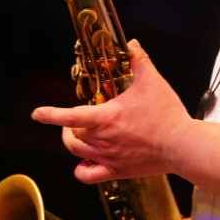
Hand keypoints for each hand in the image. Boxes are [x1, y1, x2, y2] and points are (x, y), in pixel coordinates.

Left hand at [31, 40, 191, 183]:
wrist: (182, 145)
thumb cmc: (167, 115)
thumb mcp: (153, 82)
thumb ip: (139, 61)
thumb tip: (132, 44)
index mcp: (107, 118)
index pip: (70, 116)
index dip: (51, 114)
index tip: (37, 113)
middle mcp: (103, 140)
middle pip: (71, 135)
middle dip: (67, 125)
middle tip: (73, 119)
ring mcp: (108, 157)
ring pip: (76, 153)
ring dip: (72, 142)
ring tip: (77, 134)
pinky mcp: (117, 171)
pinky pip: (88, 176)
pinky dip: (81, 169)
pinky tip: (85, 162)